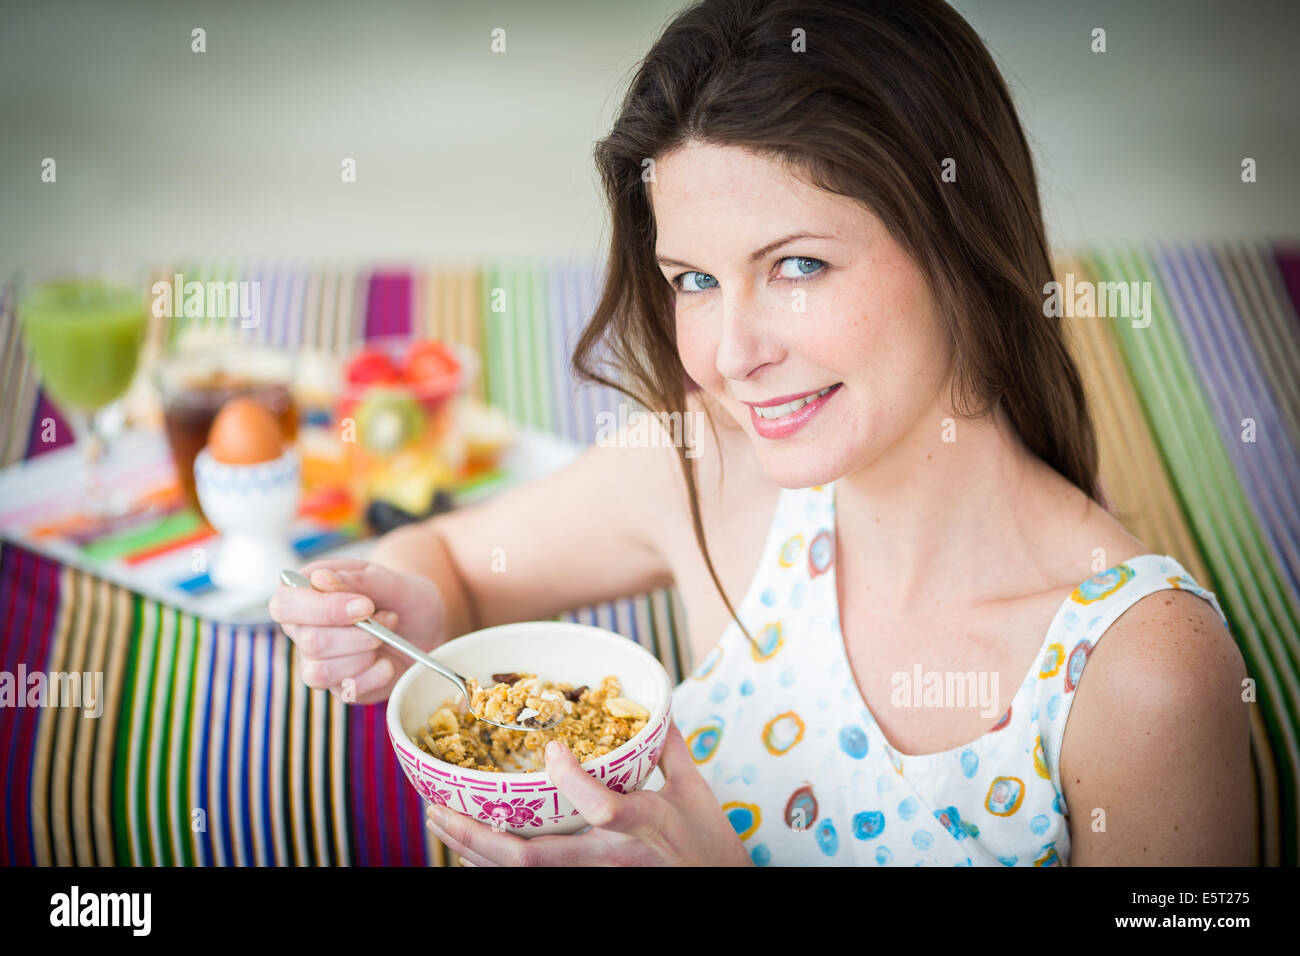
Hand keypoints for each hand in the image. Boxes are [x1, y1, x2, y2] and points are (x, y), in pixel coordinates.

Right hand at [268, 557, 447, 703]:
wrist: (426, 625)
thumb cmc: (402, 596)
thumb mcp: (390, 580)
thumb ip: (357, 580)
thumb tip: (320, 579)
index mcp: (305, 592)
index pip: (285, 604)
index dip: (324, 609)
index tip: (365, 606)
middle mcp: (302, 628)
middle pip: (309, 641)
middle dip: (358, 634)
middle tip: (387, 619)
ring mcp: (316, 660)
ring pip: (320, 672)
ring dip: (364, 655)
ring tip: (386, 637)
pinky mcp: (336, 686)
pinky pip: (344, 691)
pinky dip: (373, 676)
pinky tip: (387, 662)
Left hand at [424, 723, 752, 865]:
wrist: (720, 894)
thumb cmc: (711, 847)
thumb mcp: (695, 791)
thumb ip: (666, 749)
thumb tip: (651, 709)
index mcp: (644, 824)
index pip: (602, 806)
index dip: (571, 779)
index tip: (553, 750)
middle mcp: (611, 858)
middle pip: (535, 858)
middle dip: (479, 836)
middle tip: (438, 807)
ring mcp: (595, 879)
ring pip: (522, 876)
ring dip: (472, 851)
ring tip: (438, 823)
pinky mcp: (586, 888)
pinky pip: (531, 881)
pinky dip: (492, 865)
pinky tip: (468, 849)